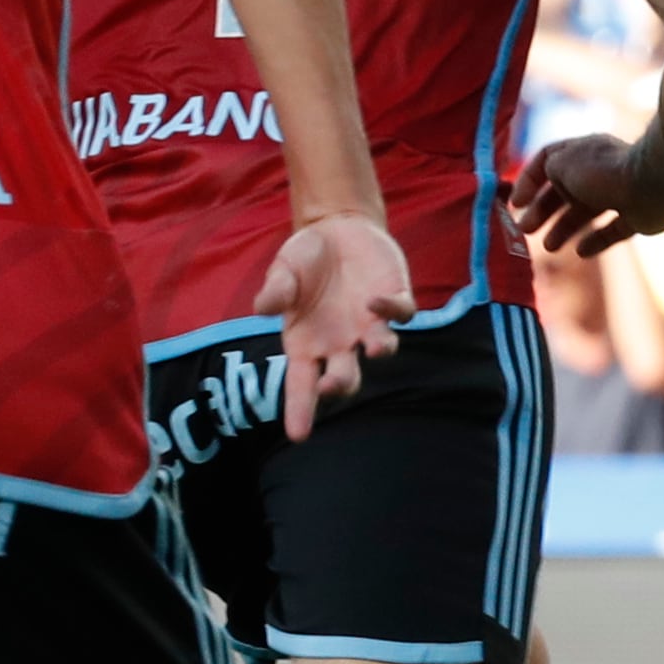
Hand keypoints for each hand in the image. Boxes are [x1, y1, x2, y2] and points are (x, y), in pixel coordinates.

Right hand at [251, 213, 411, 439]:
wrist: (336, 228)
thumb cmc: (303, 260)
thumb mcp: (283, 271)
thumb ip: (276, 291)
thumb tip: (263, 309)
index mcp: (306, 344)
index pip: (302, 386)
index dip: (300, 410)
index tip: (298, 436)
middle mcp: (340, 343)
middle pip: (345, 377)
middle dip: (340, 385)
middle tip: (331, 385)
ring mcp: (370, 324)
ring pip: (381, 348)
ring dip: (379, 349)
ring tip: (372, 347)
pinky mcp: (394, 300)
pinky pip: (400, 314)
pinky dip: (392, 311)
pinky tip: (376, 301)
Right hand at [509, 133, 663, 253]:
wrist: (652, 183)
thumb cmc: (602, 170)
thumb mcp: (561, 163)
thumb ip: (548, 171)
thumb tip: (549, 185)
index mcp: (581, 152)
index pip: (547, 161)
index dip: (528, 181)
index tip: (515, 204)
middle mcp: (600, 171)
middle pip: (565, 191)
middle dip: (543, 211)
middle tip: (525, 230)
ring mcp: (621, 193)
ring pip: (587, 213)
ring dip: (565, 228)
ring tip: (549, 247)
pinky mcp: (638, 217)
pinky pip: (612, 230)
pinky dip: (596, 241)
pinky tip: (580, 252)